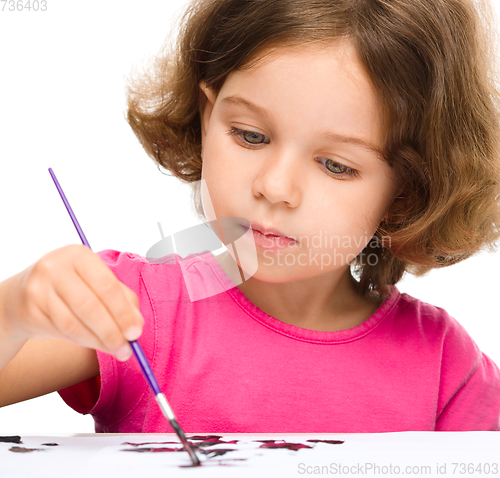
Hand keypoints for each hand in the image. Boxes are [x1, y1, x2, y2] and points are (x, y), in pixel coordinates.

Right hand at [1, 244, 143, 360]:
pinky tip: (94, 344)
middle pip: (90, 306)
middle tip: (126, 350)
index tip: (136, 333)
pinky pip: (62, 332)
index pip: (107, 286)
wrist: (22, 295)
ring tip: (116, 350)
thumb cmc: (72, 287)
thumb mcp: (97, 283)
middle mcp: (55, 268)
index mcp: (79, 255)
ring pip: (75, 323)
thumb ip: (122, 300)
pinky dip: (83, 341)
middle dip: (112, 332)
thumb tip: (136, 325)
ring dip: (99, 342)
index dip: (123, 312)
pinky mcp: (29, 311)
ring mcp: (38, 289)